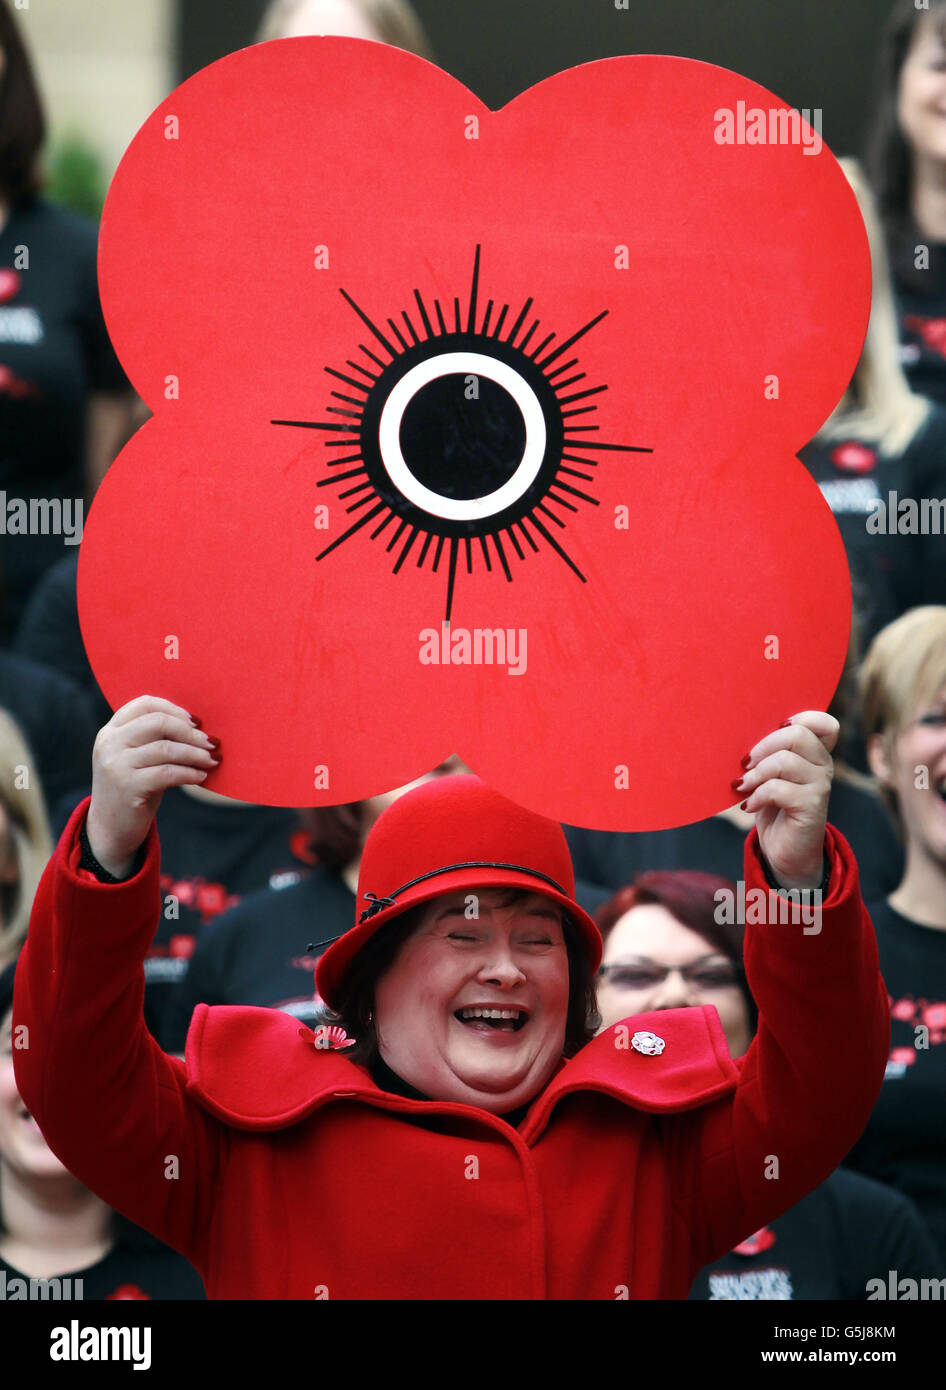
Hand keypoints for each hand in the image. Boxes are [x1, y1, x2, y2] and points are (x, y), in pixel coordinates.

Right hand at [86, 696, 219, 876]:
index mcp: (111, 731)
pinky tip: (201, 776)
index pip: (144, 703)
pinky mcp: (128, 787)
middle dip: (189, 732)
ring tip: (211, 760)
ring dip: (195, 754)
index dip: (174, 709)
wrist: (109, 828)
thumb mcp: (136, 757)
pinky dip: (189, 773)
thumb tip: (198, 727)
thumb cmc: (133, 788)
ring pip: (166, 748)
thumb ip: (154, 739)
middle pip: (158, 722)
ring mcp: (116, 765)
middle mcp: (110, 744)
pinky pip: (168, 773)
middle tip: (211, 742)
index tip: (195, 721)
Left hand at [735, 710, 837, 889]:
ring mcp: (820, 786)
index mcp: (815, 752)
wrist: (783, 850)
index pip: (824, 723)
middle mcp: (823, 765)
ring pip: (785, 761)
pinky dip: (757, 796)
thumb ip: (768, 752)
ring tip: (742, 787)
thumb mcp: (769, 774)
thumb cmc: (772, 805)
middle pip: (797, 734)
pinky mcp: (812, 807)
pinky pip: (779, 789)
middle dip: (763, 746)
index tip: (774, 731)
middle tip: (745, 764)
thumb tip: (740, 730)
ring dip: (756, 774)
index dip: (801, 718)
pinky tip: (749, 806)